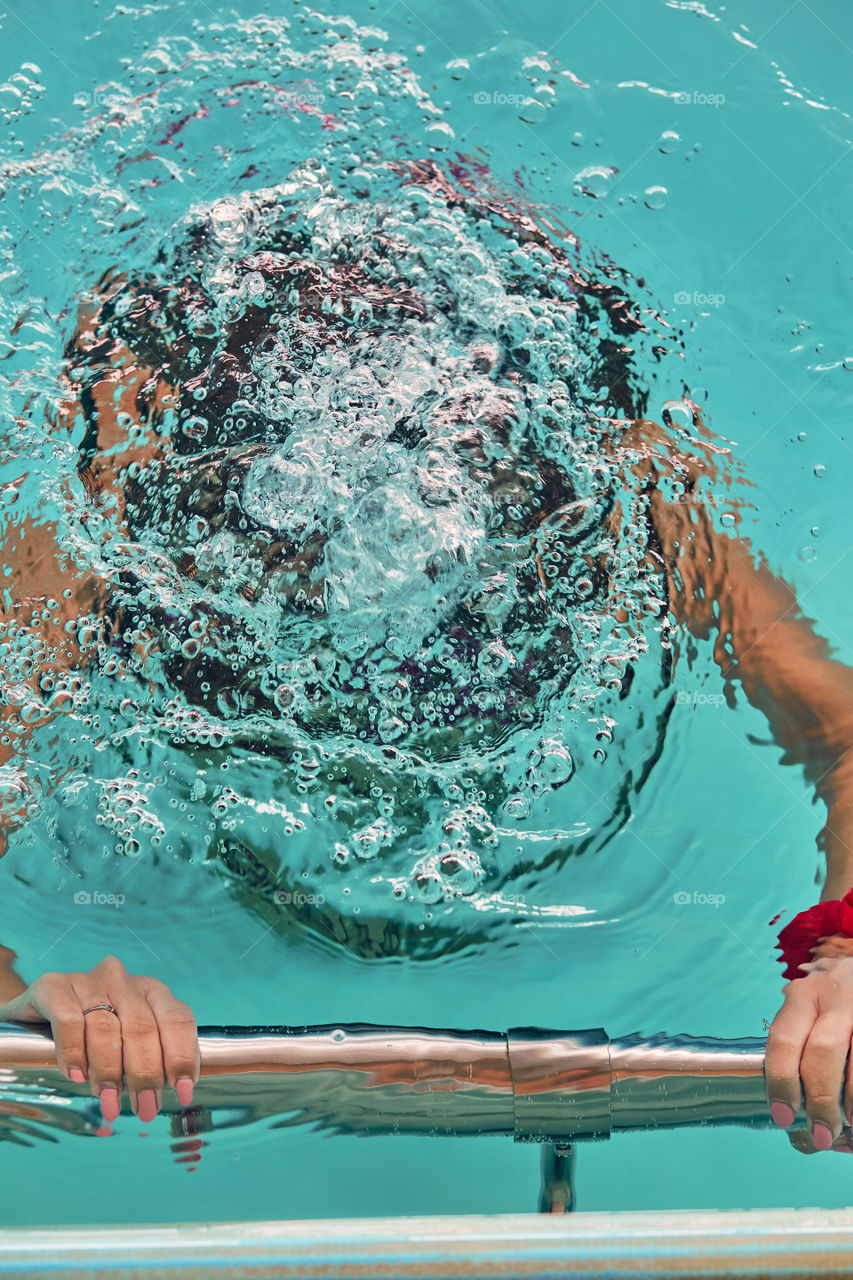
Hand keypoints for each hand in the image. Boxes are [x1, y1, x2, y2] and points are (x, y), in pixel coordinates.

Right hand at [0, 955, 198, 1125]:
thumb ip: (151, 1058)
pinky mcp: (53, 986)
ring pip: (106, 1027)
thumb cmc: (91, 1035)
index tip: (182, 1091)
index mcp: (150, 991)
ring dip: (109, 1071)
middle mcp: (123, 980)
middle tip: (144, 1107)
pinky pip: (68, 1020)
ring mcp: (88, 981)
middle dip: (145, 1074)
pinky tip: (77, 1075)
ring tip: (109, 1101)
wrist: (34, 1016)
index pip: (176, 1018)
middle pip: (142, 1027)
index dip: (182, 1055)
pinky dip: (74, 1051)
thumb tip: (173, 1093)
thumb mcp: (127, 1041)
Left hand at [765, 954, 852, 1149]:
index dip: (781, 1082)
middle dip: (820, 1099)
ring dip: (852, 1100)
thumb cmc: (833, 1003)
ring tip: (849, 1123)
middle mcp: (833, 994)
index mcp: (802, 995)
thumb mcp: (812, 1011)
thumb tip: (799, 1111)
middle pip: (822, 1051)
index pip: (784, 1039)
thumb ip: (802, 1046)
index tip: (783, 1116)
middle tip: (821, 1133)